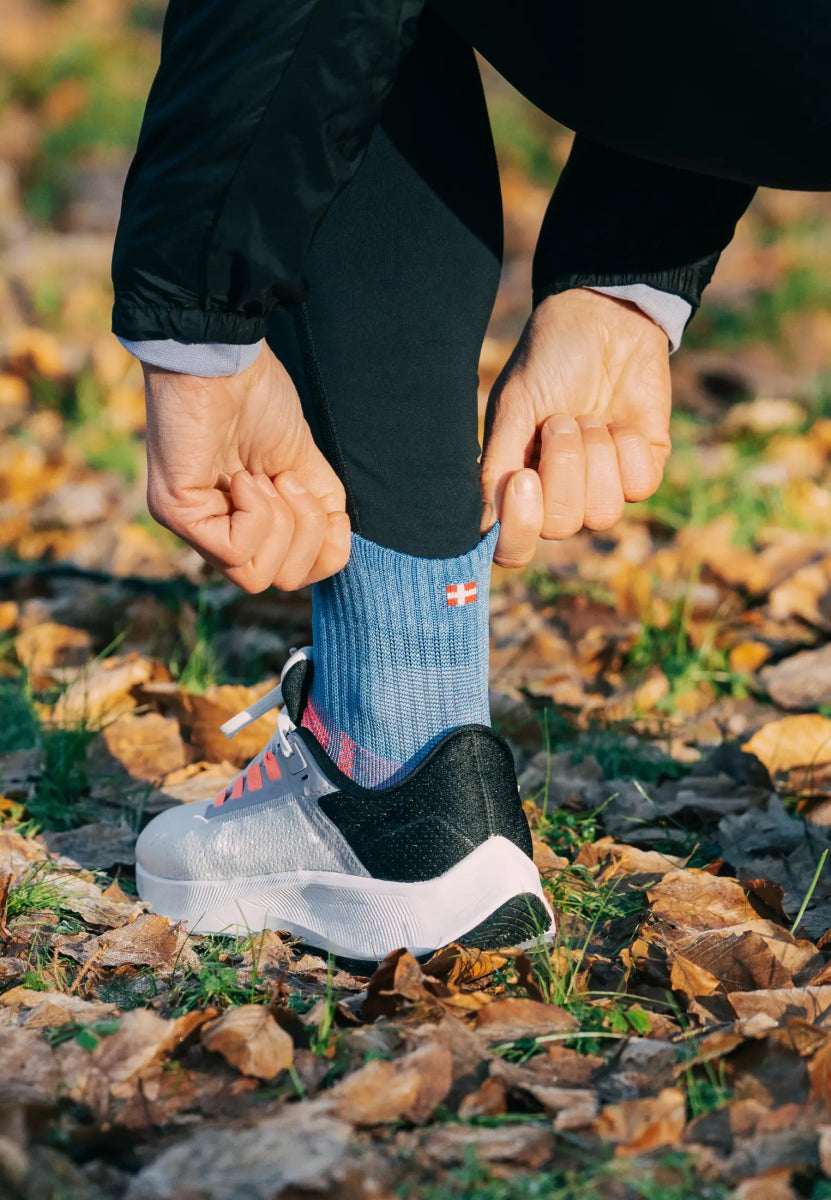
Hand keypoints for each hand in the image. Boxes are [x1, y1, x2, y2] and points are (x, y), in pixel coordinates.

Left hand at [143, 344, 349, 591]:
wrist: (224, 357)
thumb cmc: (259, 399)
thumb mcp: (306, 466)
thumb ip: (321, 514)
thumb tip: (336, 554)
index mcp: (245, 523)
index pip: (292, 576)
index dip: (321, 547)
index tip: (305, 488)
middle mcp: (214, 531)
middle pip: (280, 581)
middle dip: (304, 532)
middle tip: (285, 480)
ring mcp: (192, 526)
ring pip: (258, 576)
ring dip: (280, 522)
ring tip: (265, 476)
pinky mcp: (176, 514)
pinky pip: (235, 550)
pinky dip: (256, 513)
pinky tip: (244, 477)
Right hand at [480, 289, 671, 566]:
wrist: (605, 319)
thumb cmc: (548, 362)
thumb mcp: (513, 409)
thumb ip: (497, 467)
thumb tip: (484, 528)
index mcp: (518, 488)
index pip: (513, 548)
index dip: (520, 528)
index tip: (525, 479)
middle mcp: (559, 497)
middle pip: (561, 526)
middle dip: (564, 467)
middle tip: (562, 420)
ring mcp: (603, 488)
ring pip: (602, 514)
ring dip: (595, 454)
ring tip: (589, 417)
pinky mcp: (644, 471)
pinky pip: (639, 487)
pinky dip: (627, 447)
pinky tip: (620, 421)